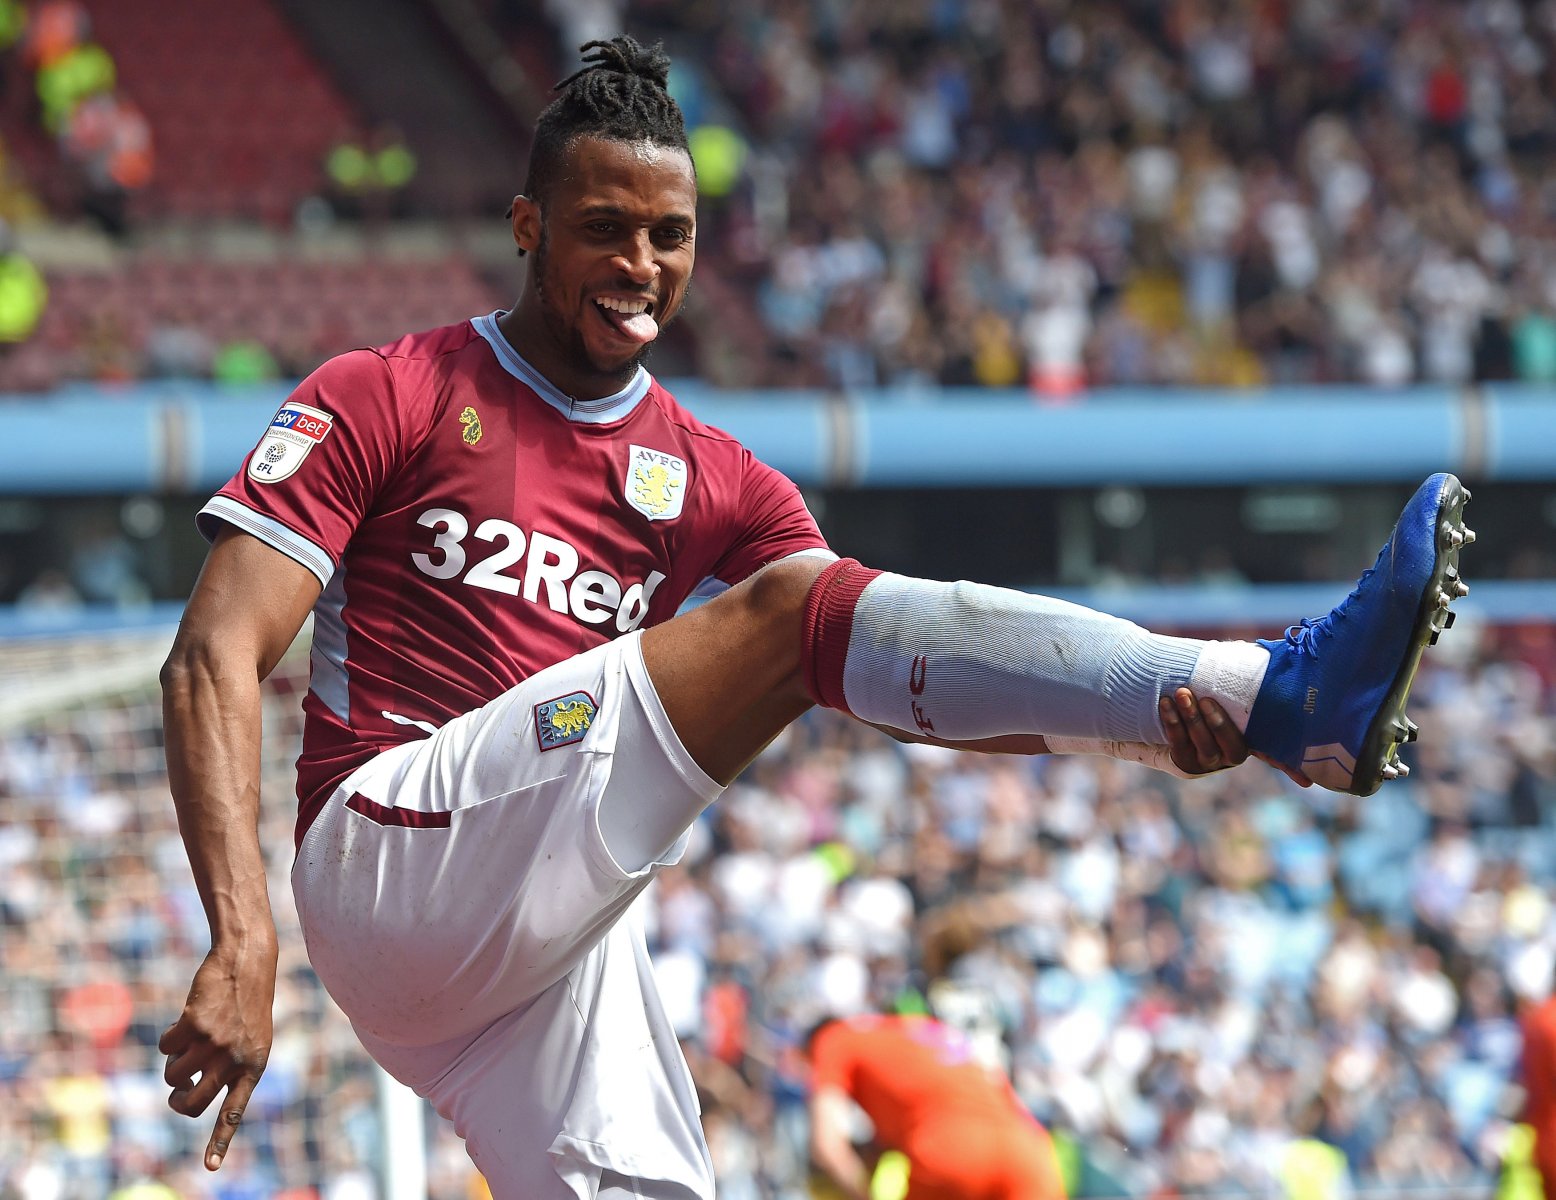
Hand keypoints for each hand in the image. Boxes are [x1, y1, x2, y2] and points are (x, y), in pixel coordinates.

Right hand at [160, 944, 276, 1170]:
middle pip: (192, 1103)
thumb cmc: (248, 1002)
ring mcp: (215, 1044)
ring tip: (191, 1039)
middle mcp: (235, 1059)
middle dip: (178, 1100)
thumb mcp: (251, 1038)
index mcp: (254, 1065)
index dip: (220, 1140)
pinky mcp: (195, 1026)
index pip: (235, 1111)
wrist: (247, 962)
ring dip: (173, 1062)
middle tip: (178, 1091)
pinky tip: (187, 1018)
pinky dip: (169, 1037)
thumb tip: (188, 1090)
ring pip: (173, 1075)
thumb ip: (230, 1066)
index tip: (210, 1168)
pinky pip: (165, 1048)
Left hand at [1159, 688, 1312, 785]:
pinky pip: (1179, 744)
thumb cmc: (1208, 693)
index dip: (1290, 766)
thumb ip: (1242, 674)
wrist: (1172, 717)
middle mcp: (1234, 755)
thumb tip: (1248, 649)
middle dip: (1218, 722)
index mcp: (1252, 739)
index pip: (1275, 753)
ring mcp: (1210, 762)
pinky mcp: (1186, 762)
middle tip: (1206, 698)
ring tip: (1181, 693)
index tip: (1306, 782)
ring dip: (1191, 718)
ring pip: (1203, 744)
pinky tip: (1165, 704)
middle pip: (1232, 745)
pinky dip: (1172, 722)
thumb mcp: (1227, 686)